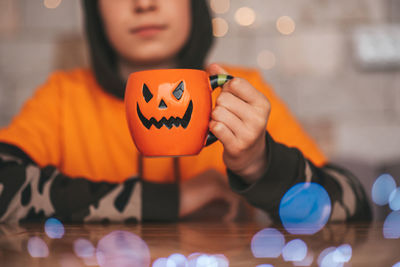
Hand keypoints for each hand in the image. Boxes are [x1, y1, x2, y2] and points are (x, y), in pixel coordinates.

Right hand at [179, 170, 239, 221]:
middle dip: (235, 204)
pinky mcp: (216, 188)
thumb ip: (218, 198)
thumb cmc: (184, 202)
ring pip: (236, 194)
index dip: (232, 200)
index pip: (230, 185)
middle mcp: (216, 172)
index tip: (229, 212)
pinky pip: (234, 200)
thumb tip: (235, 205)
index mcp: (212, 173)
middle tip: (230, 216)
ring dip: (235, 208)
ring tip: (228, 218)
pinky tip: (225, 219)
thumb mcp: (204, 198)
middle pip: (235, 189)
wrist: (170, 201)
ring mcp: (216, 178)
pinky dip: (232, 211)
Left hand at [207, 63, 270, 183]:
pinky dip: (213, 128)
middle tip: (227, 114)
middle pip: (223, 98)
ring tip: (224, 123)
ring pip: (218, 113)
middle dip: (220, 105)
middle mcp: (259, 117)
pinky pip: (216, 127)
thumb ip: (228, 81)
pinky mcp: (237, 146)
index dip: (227, 88)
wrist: (250, 155)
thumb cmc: (243, 122)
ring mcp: (249, 133)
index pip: (236, 83)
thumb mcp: (242, 101)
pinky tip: (219, 132)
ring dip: (215, 118)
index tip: (231, 97)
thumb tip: (213, 65)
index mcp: (262, 103)